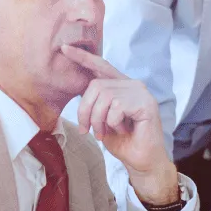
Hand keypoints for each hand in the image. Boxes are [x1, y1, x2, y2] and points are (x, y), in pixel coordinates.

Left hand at [64, 45, 178, 204]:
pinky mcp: (146, 103)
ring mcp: (142, 93)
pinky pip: (116, 107)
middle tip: (88, 130)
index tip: (64, 48)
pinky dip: (113, 123)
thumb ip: (94, 102)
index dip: (83, 57)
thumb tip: (78, 88)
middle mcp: (133, 85)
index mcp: (123, 86)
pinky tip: (124, 131)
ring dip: (99, 120)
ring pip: (104, 96)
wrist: (142, 162)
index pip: (101, 66)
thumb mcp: (102, 119)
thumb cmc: (123, 142)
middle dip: (86, 110)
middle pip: (96, 85)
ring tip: (106, 133)